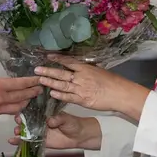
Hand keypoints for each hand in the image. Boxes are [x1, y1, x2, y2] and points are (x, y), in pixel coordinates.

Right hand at [0, 64, 41, 127]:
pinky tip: (12, 107)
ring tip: (29, 99)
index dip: (30, 81)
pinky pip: (5, 113)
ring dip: (25, 103)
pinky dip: (11, 110)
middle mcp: (0, 100)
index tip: (38, 80)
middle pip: (21, 97)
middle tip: (40, 90)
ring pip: (16, 108)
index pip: (18, 84)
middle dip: (32, 93)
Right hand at [8, 112, 101, 150]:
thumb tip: (50, 121)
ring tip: (16, 132)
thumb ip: (58, 119)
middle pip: (27, 121)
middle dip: (20, 121)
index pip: (33, 111)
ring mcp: (39, 131)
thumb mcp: (66, 119)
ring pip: (26, 130)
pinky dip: (20, 141)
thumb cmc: (73, 123)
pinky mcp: (40, 141)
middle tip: (18, 122)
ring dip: (19, 131)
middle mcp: (39, 121)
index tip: (21, 111)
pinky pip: (29, 141)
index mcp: (45, 113)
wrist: (79, 136)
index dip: (26, 111)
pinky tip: (12, 141)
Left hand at [35, 55, 149, 119]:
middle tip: (37, 69)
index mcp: (85, 68)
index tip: (48, 56)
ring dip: (51, 82)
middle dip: (48, 71)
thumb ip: (88, 68)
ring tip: (41, 80)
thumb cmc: (112, 81)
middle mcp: (81, 77)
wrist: (119, 93)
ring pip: (62, 85)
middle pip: (62, 73)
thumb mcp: (99, 70)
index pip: (68, 62)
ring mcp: (81, 89)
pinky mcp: (82, 100)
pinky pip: (68, 97)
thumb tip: (80, 65)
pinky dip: (60, 95)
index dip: (58, 59)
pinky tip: (52, 93)